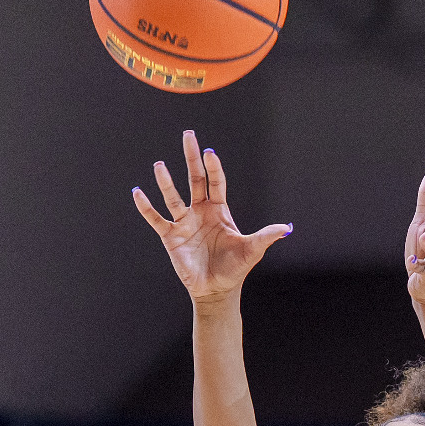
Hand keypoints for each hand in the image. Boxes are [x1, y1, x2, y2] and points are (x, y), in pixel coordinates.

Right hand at [134, 130, 290, 305]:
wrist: (216, 290)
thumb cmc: (235, 268)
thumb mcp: (252, 250)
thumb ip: (266, 236)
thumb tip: (287, 228)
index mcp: (219, 210)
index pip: (216, 182)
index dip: (213, 167)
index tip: (209, 152)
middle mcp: (200, 211)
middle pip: (195, 179)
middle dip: (192, 157)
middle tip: (188, 135)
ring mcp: (184, 222)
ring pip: (173, 197)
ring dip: (166, 182)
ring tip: (159, 165)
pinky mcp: (170, 237)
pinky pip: (156, 219)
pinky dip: (146, 207)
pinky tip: (137, 193)